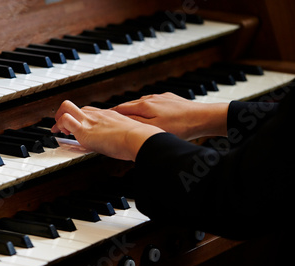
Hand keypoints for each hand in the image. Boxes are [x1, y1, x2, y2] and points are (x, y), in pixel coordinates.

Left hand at [52, 100, 163, 160]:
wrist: (138, 138)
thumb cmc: (138, 139)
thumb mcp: (129, 134)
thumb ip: (125, 136)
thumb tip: (129, 146)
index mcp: (108, 115)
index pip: (89, 110)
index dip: (80, 117)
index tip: (78, 127)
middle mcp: (97, 115)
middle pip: (76, 106)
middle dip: (65, 114)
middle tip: (63, 127)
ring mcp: (90, 121)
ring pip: (66, 107)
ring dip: (58, 118)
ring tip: (59, 130)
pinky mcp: (85, 130)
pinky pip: (66, 119)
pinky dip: (59, 125)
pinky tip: (61, 134)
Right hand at [111, 93, 228, 139]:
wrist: (203, 117)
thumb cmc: (180, 126)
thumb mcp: (154, 129)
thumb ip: (136, 124)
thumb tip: (120, 120)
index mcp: (144, 106)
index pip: (121, 108)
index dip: (110, 113)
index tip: (101, 116)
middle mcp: (150, 99)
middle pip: (129, 104)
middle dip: (119, 110)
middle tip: (109, 115)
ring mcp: (160, 97)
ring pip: (141, 102)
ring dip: (132, 108)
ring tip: (126, 114)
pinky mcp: (170, 98)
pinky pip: (152, 102)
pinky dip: (145, 107)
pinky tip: (147, 111)